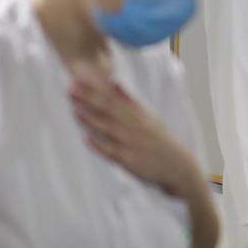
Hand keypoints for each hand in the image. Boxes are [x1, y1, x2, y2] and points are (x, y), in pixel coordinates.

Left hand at [69, 77, 194, 193]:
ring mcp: (132, 144)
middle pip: (108, 111)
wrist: (177, 165)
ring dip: (91, 120)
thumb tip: (115, 85)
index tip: (78, 82)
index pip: (112, 99)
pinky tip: (87, 139)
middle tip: (70, 90)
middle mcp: (134, 127)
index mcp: (138, 115)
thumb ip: (130, 102)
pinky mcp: (130, 161)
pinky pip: (112, 152)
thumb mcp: (150, 117)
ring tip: (74, 110)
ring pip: (108, 129)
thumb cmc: (161, 140)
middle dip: (88, 100)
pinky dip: (100, 146)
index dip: (94, 90)